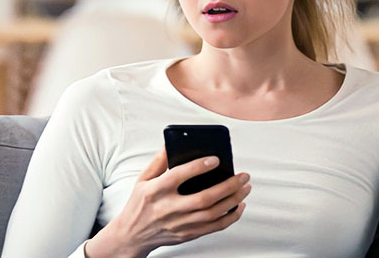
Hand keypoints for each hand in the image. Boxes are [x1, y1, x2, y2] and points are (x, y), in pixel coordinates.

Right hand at [86, 147, 250, 257]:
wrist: (133, 235)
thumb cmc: (139, 204)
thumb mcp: (142, 179)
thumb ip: (158, 161)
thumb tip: (170, 143)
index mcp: (156, 191)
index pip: (179, 177)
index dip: (198, 167)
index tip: (216, 159)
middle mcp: (169, 208)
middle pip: (204, 198)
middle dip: (228, 186)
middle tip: (243, 175)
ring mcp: (180, 224)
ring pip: (213, 214)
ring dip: (233, 200)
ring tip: (245, 187)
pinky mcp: (188, 234)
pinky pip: (214, 227)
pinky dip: (230, 217)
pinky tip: (239, 205)